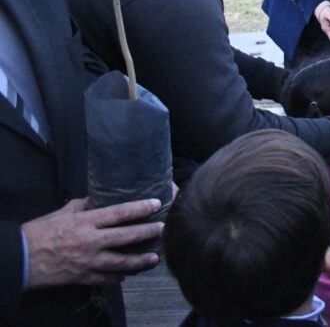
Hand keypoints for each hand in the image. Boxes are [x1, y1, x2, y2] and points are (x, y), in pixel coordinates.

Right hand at [22, 198, 162, 288]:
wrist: (20, 259)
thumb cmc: (39, 232)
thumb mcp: (63, 212)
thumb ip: (84, 205)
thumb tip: (99, 197)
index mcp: (86, 222)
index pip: (120, 213)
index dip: (140, 208)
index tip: (156, 204)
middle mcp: (91, 242)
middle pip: (127, 237)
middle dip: (148, 232)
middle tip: (163, 228)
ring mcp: (88, 262)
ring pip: (122, 262)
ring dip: (141, 261)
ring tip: (154, 258)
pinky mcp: (83, 277)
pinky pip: (107, 278)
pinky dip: (119, 276)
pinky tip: (128, 273)